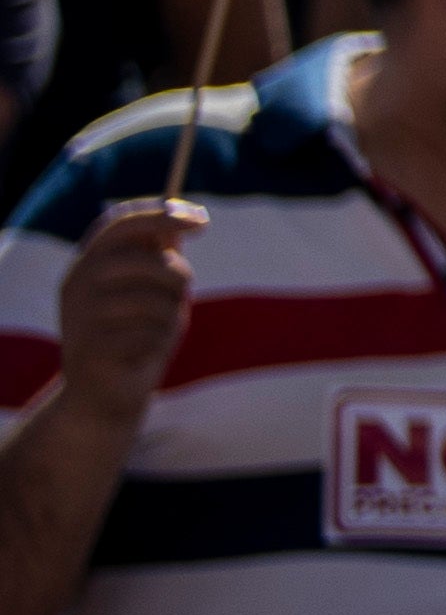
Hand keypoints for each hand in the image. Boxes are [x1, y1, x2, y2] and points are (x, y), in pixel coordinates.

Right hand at [35, 197, 200, 441]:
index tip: (202, 219)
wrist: (103, 399)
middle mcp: (75, 286)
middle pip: (142, 259)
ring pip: (152, 298)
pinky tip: (142, 354)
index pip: (119, 223)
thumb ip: (160, 257)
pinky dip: (158, 342)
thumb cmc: (136, 337)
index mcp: (86, 265)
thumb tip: (182, 220)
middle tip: (183, 293)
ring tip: (156, 331)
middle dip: (176, 274)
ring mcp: (78, 317)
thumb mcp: (151, 292)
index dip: (161, 215)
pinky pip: (149, 333)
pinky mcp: (89, 350)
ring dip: (170, 315)